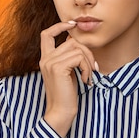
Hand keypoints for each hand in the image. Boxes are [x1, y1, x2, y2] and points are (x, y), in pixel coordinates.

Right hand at [40, 21, 95, 136]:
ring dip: (89, 62)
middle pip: (71, 42)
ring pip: (78, 49)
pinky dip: (87, 68)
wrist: (60, 112)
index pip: (46, 34)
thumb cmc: (66, 95)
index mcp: (45, 59)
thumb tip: (76, 42)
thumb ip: (68, 57)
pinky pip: (79, 58)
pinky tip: (86, 80)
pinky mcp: (58, 68)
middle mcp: (45, 59)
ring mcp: (50, 62)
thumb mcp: (67, 73)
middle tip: (93, 68)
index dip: (59, 26)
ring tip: (89, 76)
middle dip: (87, 53)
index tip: (72, 25)